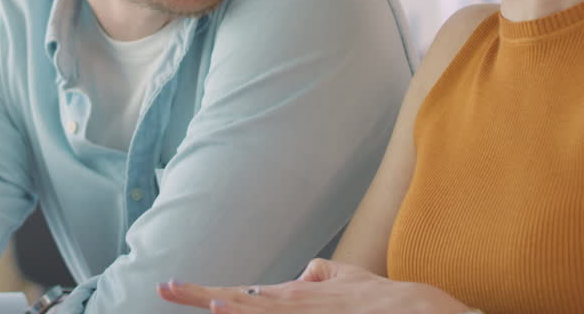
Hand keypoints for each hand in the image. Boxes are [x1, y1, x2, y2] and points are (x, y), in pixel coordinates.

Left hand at [157, 259, 472, 313]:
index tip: (173, 288)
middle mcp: (294, 308)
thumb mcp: (349, 278)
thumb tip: (303, 273)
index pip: (241, 293)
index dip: (204, 293)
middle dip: (200, 298)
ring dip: (230, 311)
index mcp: (295, 296)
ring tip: (199, 301)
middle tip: (165, 289)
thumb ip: (323, 273)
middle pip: (238, 303)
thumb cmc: (384, 299)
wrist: (418, 313)